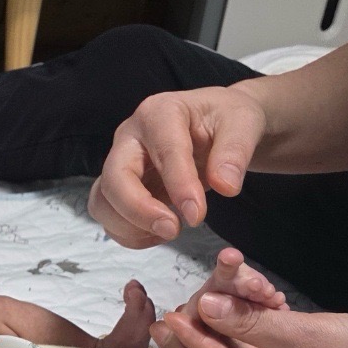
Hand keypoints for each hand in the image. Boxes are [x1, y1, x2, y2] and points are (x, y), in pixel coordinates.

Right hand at [88, 85, 267, 247]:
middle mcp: (131, 137)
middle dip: (139, 210)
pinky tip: (159, 234)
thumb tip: (226, 187)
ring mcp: (121, 164)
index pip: (163, 151)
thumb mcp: (244, 123)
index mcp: (160, 113)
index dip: (178, 186)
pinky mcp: (120, 188)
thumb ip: (236, 152)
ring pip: (103, 201)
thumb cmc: (227, 120)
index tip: (197, 214)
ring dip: (130, 226)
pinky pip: (109, 217)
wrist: (218, 128)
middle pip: (115, 178)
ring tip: (169, 232)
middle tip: (173, 230)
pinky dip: (129, 234)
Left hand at [161, 295, 347, 347]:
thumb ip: (253, 322)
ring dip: (232, 317)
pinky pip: (256, 343)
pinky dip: (253, 319)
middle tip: (179, 302)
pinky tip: (248, 293)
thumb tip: (207, 306)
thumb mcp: (305, 334)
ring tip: (216, 288)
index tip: (168, 315)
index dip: (193, 339)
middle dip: (207, 328)